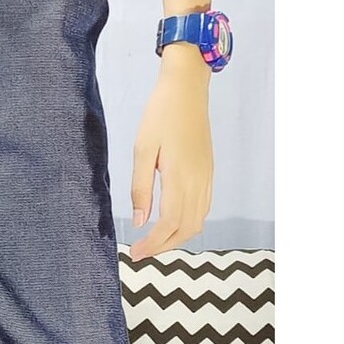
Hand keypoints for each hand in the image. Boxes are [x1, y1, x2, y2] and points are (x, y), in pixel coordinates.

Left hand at [128, 55, 212, 260]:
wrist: (186, 89)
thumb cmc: (160, 114)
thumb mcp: (142, 148)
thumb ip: (140, 187)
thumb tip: (139, 220)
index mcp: (180, 177)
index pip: (168, 224)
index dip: (152, 244)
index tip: (135, 255)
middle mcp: (198, 181)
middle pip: (186, 229)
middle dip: (164, 246)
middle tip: (141, 253)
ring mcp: (206, 176)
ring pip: (197, 221)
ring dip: (177, 237)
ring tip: (154, 241)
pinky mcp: (208, 170)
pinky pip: (203, 207)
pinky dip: (188, 222)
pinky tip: (172, 221)